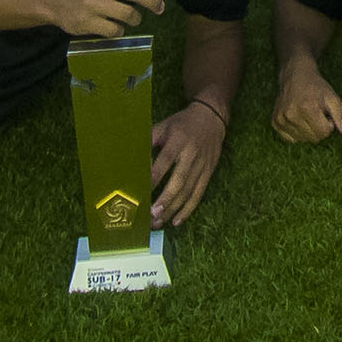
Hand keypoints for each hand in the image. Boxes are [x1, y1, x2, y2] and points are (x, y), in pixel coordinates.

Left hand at [149, 99, 227, 224]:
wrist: (211, 118)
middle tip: (152, 214)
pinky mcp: (208, 173)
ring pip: (188, 192)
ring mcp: (202, 166)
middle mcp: (191, 154)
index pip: (164, 161)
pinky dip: (188, 209)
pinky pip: (198, 194)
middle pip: (178, 181)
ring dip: (173, 209)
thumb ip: (148, 140)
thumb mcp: (163, 126)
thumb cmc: (181, 124)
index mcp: (178, 141)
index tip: (142, 192)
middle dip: (165, 199)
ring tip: (159, 222)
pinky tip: (176, 221)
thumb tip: (130, 157)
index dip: (154, 177)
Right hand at [271, 61, 341, 142]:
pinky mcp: (275, 122)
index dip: (329, 124)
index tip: (325, 113)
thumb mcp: (333, 99)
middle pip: (314, 138)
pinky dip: (297, 132)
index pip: (324, 133)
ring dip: (308, 130)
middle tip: (317, 113)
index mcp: (307, 108)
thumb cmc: (317, 87)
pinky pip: (291, 139)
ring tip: (308, 114)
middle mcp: (291, 115)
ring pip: (303, 140)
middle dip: (319, 128)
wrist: (295, 75)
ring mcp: (281, 119)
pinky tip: (298, 118)